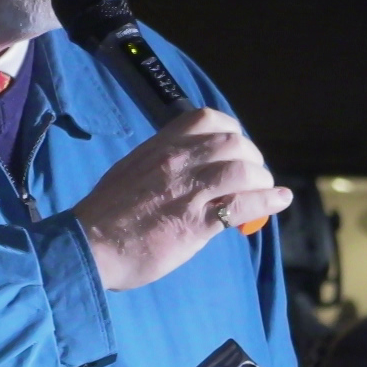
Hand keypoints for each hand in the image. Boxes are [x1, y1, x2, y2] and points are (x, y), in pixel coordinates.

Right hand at [71, 107, 292, 290]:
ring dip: (261, 180)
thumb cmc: (105, 216)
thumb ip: (161, 165)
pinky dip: (268, 201)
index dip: (230, 129)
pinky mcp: (196, 222)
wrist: (87, 247)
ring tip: (263, 192)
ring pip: (243, 170)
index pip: (205, 119)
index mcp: (159, 147)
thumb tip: (190, 170)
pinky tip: (279, 201)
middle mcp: (176, 162)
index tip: (235, 146)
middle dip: (251, 158)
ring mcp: (188, 191)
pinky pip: (243, 204)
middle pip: (233, 143)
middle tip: (252, 175)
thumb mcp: (131, 173)